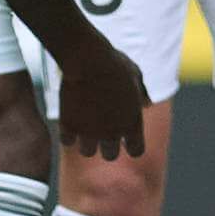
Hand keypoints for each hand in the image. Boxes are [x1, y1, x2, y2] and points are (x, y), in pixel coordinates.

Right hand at [54, 21, 148, 161]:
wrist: (89, 60)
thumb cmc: (114, 63)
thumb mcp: (136, 74)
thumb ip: (142, 93)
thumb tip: (147, 104)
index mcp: (132, 123)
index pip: (136, 151)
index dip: (130, 144)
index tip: (124, 136)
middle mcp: (112, 133)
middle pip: (110, 155)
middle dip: (106, 144)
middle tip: (100, 127)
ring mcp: (90, 132)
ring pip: (87, 151)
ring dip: (85, 141)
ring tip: (84, 123)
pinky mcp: (69, 126)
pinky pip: (67, 141)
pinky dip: (67, 132)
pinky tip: (70, 118)